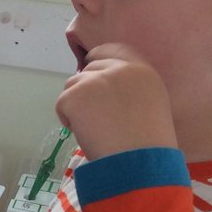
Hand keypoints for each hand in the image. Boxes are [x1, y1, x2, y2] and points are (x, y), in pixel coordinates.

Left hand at [55, 43, 176, 159]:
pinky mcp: (75, 95)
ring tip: (94, 128)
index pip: (114, 50)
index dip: (98, 57)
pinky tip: (85, 133)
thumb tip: (102, 88)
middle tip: (93, 115)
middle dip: (86, 88)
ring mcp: (95, 80)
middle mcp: (119, 69)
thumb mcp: (150, 105)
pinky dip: (67, 118)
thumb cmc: (147, 144)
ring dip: (76, 104)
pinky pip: (61, 103)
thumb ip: (130, 89)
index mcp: (142, 70)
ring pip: (72, 85)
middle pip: (89, 69)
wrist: (139, 162)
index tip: (89, 65)